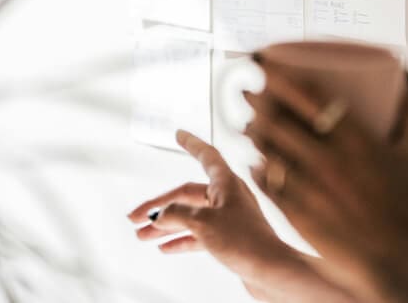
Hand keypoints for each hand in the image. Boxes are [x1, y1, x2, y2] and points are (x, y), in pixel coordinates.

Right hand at [128, 131, 357, 302]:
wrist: (272, 274)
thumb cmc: (245, 242)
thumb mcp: (203, 224)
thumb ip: (177, 215)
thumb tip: (159, 215)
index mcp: (226, 183)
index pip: (205, 155)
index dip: (191, 143)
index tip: (178, 133)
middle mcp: (228, 197)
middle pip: (186, 194)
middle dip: (159, 207)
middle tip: (135, 218)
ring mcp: (228, 219)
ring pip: (189, 217)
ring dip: (165, 227)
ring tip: (142, 236)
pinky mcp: (229, 240)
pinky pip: (198, 235)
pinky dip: (181, 240)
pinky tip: (165, 248)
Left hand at [244, 74, 407, 302]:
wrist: (400, 263)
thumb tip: (406, 74)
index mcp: (357, 142)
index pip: (308, 97)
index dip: (280, 77)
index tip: (265, 66)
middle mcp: (329, 161)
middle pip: (278, 119)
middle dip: (256, 101)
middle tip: (246, 91)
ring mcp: (309, 188)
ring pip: (266, 149)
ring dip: (252, 131)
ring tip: (247, 123)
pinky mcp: (296, 213)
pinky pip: (267, 181)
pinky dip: (257, 166)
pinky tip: (254, 159)